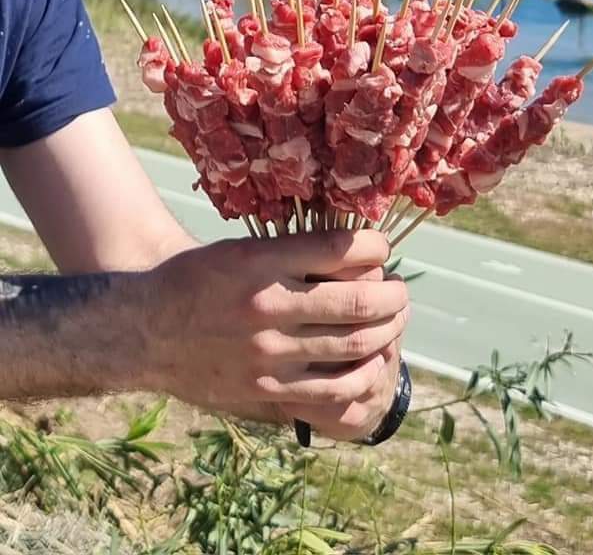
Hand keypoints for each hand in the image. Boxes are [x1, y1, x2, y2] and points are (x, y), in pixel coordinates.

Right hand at [142, 229, 408, 440]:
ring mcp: (268, 354)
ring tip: (393, 323)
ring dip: (387, 333)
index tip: (383, 248)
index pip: (340, 249)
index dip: (376, 247)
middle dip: (394, 296)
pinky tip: (371, 363)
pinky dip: (364, 377)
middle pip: (359, 303)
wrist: (143, 331)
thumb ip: (293, 253)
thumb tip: (357, 250)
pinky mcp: (266, 390)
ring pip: (354, 347)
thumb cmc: (197, 280)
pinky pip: (333, 392)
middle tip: (401, 291)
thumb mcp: (240, 250)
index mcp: (260, 261)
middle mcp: (266, 306)